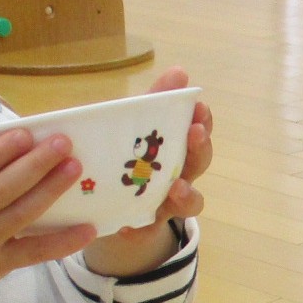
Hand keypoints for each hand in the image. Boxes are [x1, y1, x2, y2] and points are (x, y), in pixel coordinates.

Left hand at [82, 67, 213, 276]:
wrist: (100, 206)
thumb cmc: (124, 159)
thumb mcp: (133, 128)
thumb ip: (153, 102)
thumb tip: (181, 71)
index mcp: (177, 148)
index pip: (198, 130)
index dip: (203, 119)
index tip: (198, 106)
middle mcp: (180, 175)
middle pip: (201, 163)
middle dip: (200, 148)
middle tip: (195, 133)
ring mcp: (167, 204)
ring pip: (191, 201)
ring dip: (187, 194)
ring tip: (175, 187)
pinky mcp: (145, 226)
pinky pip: (149, 230)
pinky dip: (142, 228)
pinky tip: (130, 224)